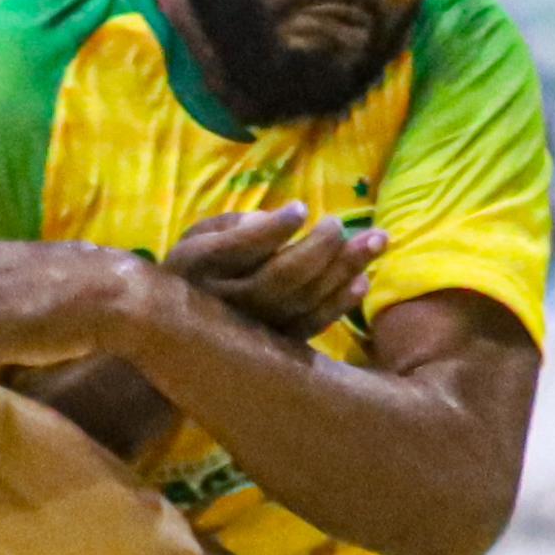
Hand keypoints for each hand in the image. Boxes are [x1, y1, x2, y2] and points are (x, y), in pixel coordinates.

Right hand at [159, 203, 383, 341]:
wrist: (176, 336)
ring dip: (345, 270)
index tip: (301, 209)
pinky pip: (311, 326)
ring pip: (304, 301)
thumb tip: (274, 221)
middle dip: (320, 248)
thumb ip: (232, 226)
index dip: (273, 230)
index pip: (238, 248)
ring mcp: (252, 328)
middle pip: (280, 277)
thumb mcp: (199, 237)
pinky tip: (362, 281)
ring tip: (378, 240)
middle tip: (339, 223)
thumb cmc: (196, 270)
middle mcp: (225, 302)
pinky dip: (339, 304)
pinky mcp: (274, 345)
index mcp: (199, 267)